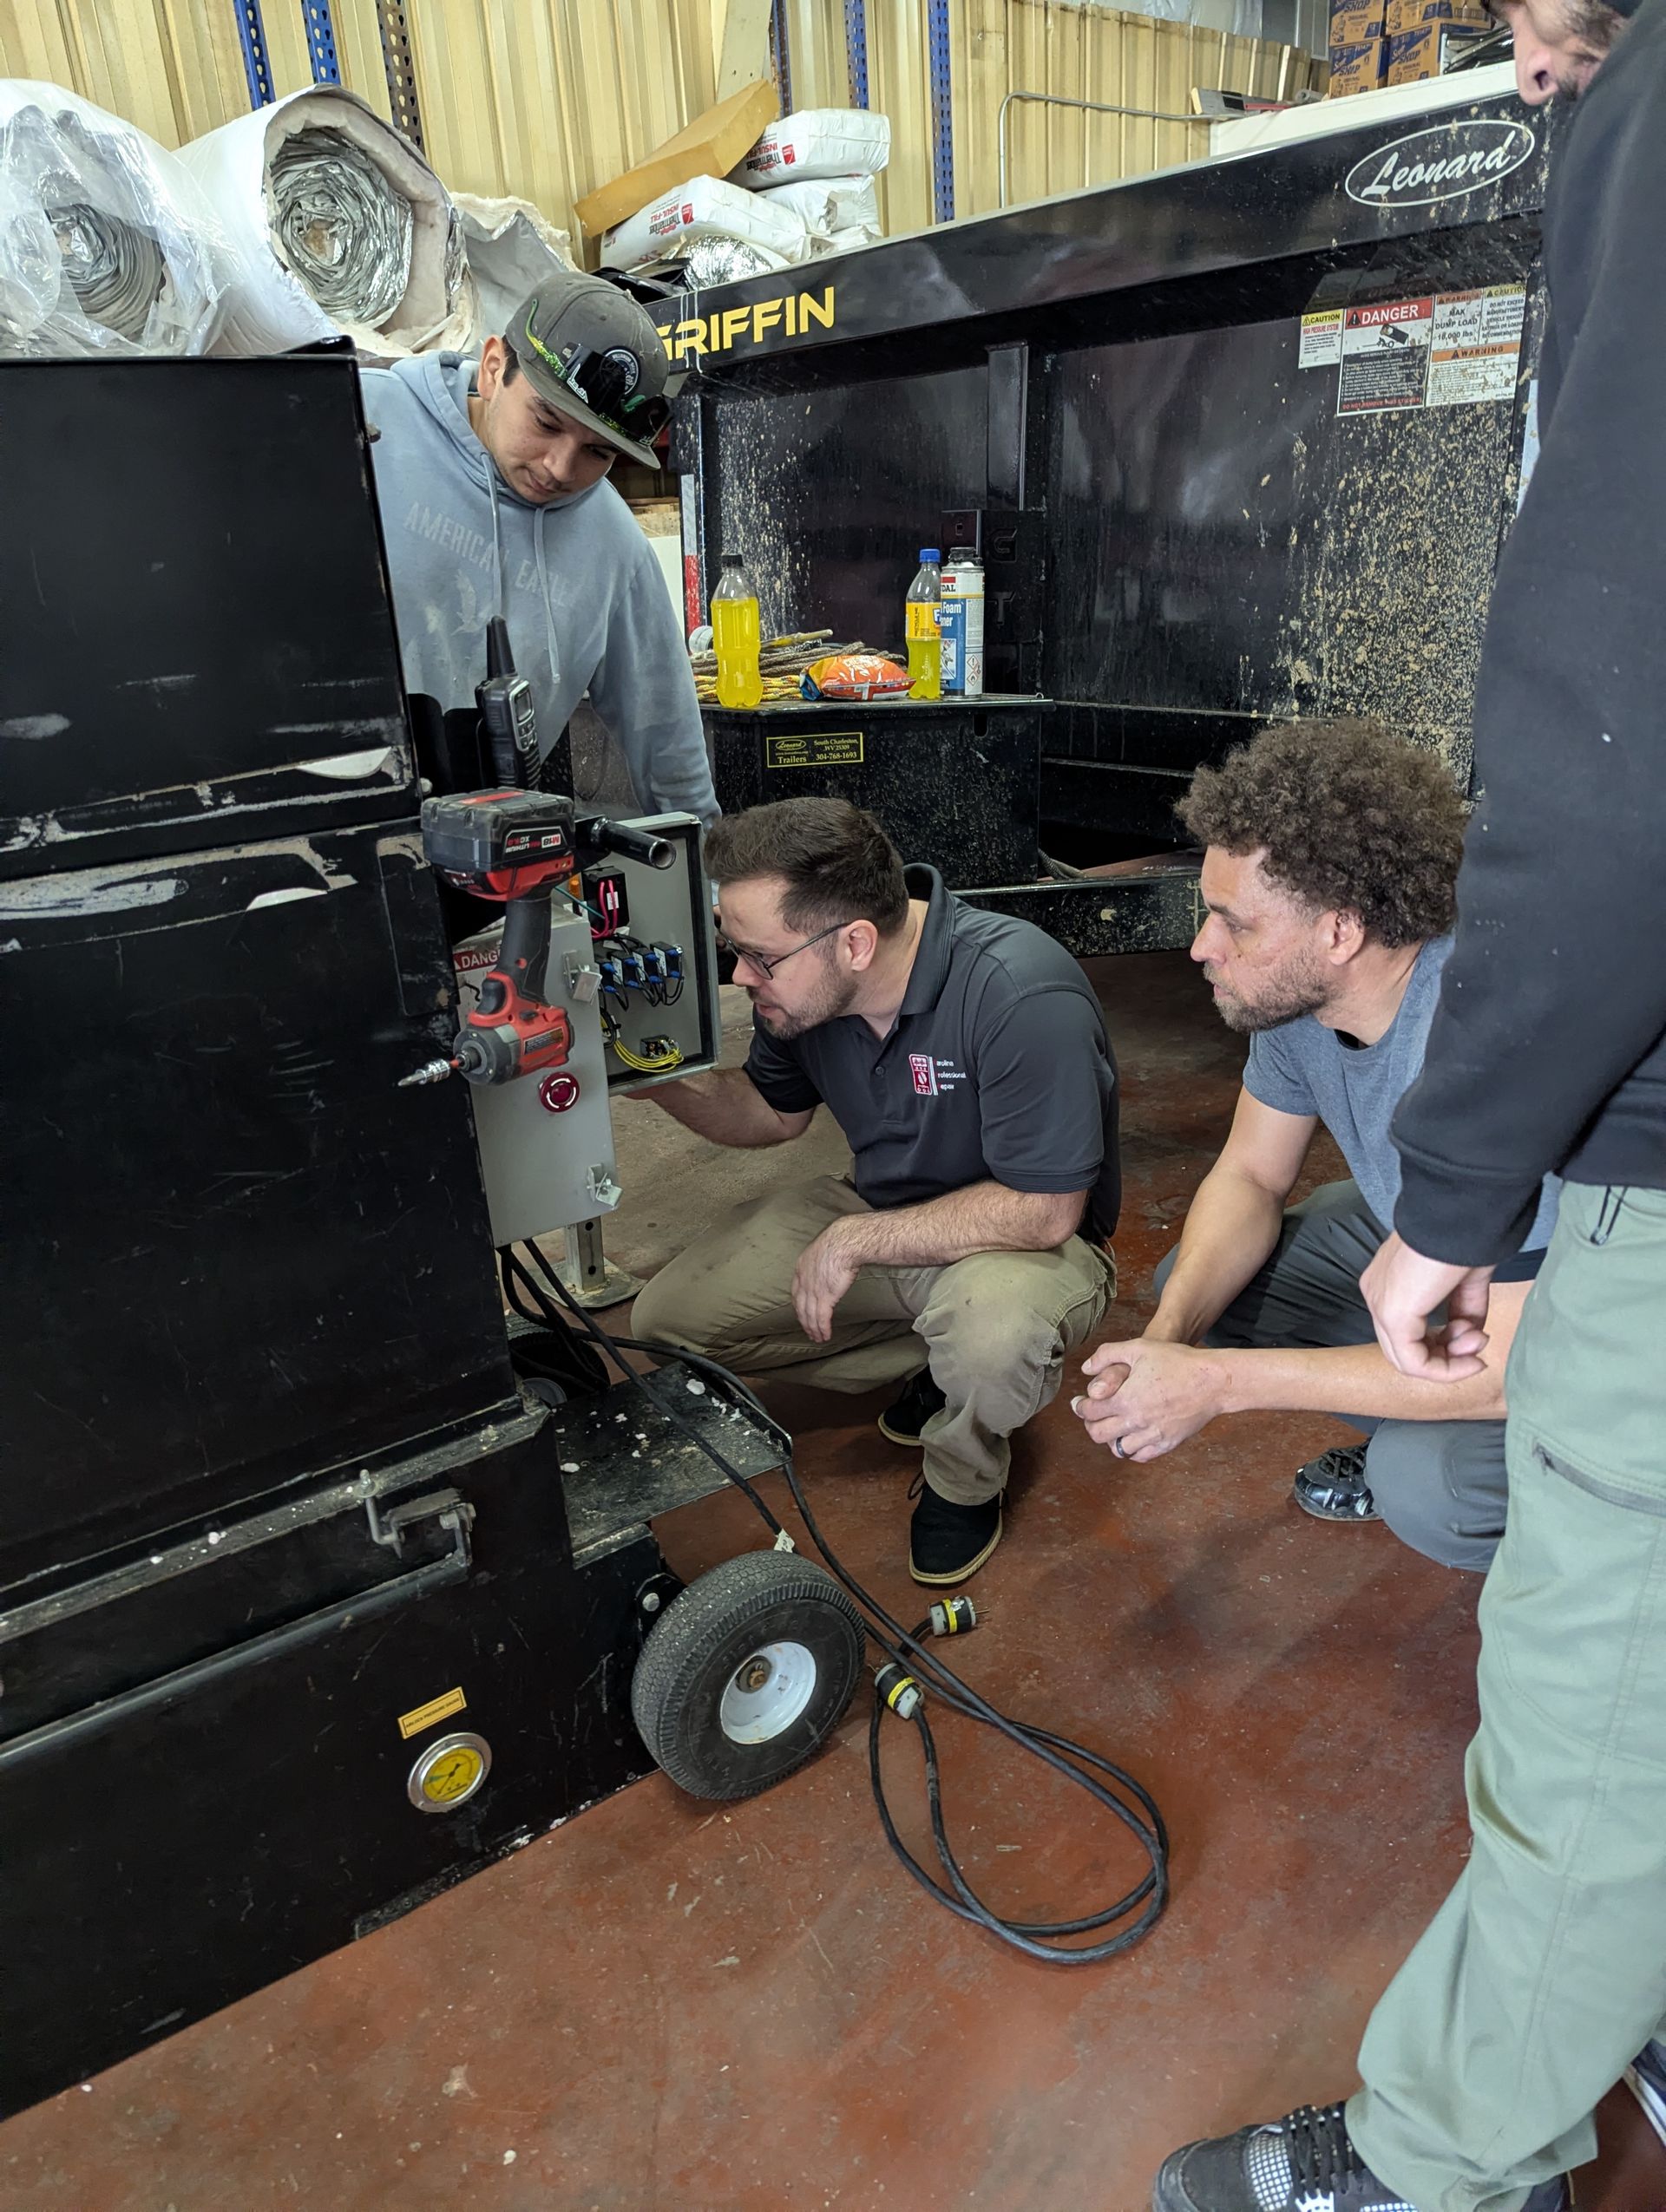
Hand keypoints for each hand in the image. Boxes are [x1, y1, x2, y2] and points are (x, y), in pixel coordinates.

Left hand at [792, 1220, 863, 1343]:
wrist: (845, 1242)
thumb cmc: (840, 1241)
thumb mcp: (823, 1249)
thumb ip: (822, 1261)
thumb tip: (831, 1265)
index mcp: (801, 1268)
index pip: (795, 1292)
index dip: (798, 1306)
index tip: (801, 1313)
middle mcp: (804, 1281)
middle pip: (800, 1307)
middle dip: (804, 1322)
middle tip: (808, 1331)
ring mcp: (813, 1290)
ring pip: (810, 1316)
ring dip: (814, 1329)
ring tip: (817, 1338)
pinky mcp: (825, 1297)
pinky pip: (822, 1318)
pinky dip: (822, 1329)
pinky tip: (825, 1336)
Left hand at [1069, 1338, 1230, 1461]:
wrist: (1213, 1381)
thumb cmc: (1177, 1361)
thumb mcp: (1139, 1347)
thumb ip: (1107, 1355)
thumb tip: (1085, 1369)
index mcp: (1125, 1399)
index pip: (1089, 1411)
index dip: (1079, 1407)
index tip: (1078, 1403)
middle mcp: (1136, 1422)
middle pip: (1098, 1434)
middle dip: (1090, 1424)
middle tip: (1092, 1416)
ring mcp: (1153, 1436)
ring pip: (1118, 1449)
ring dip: (1110, 1438)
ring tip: (1113, 1425)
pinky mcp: (1168, 1444)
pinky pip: (1141, 1456)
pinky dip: (1131, 1450)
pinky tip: (1132, 1437)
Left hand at [1361, 1233, 1493, 1379]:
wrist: (1462, 1211)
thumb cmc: (1467, 1234)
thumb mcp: (1466, 1279)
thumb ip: (1464, 1310)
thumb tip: (1471, 1338)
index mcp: (1390, 1280)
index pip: (1408, 1330)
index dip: (1446, 1344)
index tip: (1479, 1337)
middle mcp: (1377, 1292)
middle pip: (1404, 1348)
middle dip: (1448, 1355)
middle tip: (1480, 1343)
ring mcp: (1380, 1303)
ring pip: (1405, 1359)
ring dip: (1450, 1363)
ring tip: (1478, 1343)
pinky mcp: (1392, 1313)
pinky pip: (1412, 1361)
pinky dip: (1445, 1370)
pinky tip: (1473, 1359)